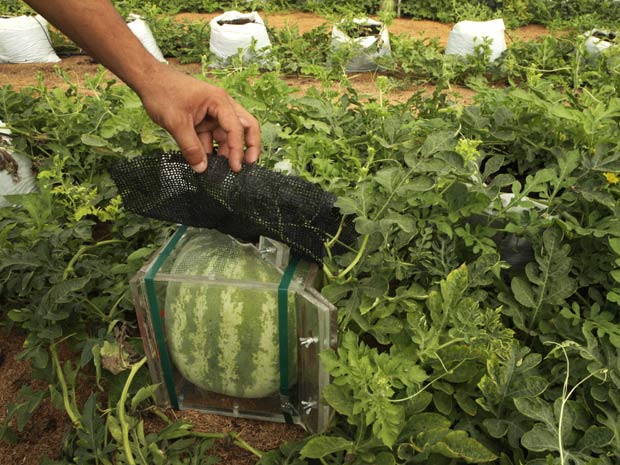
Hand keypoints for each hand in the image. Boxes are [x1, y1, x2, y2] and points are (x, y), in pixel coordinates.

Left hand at [138, 66, 260, 172]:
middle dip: (248, 146)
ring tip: (220, 169)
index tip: (235, 168)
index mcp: (219, 101)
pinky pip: (212, 136)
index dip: (238, 149)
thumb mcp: (176, 122)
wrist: (148, 80)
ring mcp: (213, 112)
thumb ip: (190, 147)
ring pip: (228, 134)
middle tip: (248, 165)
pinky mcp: (203, 118)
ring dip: (226, 150)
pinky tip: (205, 161)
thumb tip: (201, 168)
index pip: (236, 128)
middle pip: (245, 126)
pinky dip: (211, 148)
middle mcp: (221, 105)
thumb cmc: (163, 93)